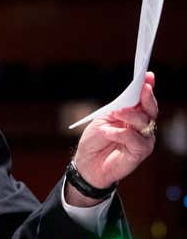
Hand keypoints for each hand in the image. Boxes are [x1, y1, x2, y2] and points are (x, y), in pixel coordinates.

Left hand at [70, 72, 157, 201]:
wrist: (87, 163)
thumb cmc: (94, 140)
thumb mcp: (103, 120)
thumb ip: (118, 111)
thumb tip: (130, 103)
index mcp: (132, 116)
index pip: (144, 100)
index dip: (147, 87)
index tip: (147, 75)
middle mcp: (141, 126)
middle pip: (150, 109)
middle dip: (146, 97)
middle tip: (141, 89)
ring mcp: (143, 139)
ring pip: (144, 122)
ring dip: (129, 115)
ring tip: (115, 114)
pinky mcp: (140, 152)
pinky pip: (136, 139)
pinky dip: (122, 134)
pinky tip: (110, 133)